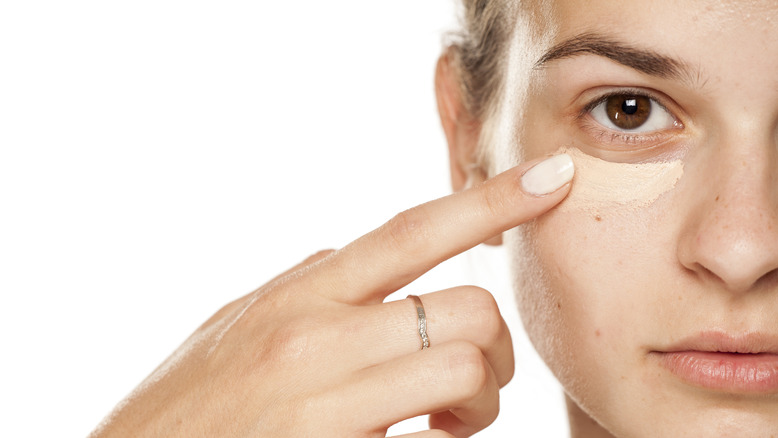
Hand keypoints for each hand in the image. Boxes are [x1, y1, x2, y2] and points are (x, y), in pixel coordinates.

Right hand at [90, 155, 572, 437]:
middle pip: (468, 311)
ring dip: (477, 403)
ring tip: (439, 423)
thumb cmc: (183, 411)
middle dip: (491, 349)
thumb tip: (354, 258)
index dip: (492, 201)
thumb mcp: (233, 328)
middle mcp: (315, 339)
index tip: (553, 180)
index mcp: (297, 298)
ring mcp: (326, 403)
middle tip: (468, 384)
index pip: (413, 231)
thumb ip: (301, 291)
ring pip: (466, 372)